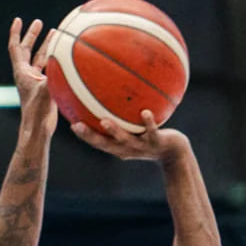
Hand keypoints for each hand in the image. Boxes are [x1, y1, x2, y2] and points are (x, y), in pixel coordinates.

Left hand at [8, 17, 53, 129]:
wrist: (37, 130)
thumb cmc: (37, 112)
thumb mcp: (44, 92)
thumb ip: (52, 77)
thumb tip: (62, 62)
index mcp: (22, 72)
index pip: (15, 47)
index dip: (16, 32)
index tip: (18, 20)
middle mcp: (27, 75)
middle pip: (27, 49)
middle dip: (32, 35)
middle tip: (39, 22)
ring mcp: (36, 81)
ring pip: (40, 58)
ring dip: (46, 46)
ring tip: (54, 33)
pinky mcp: (45, 89)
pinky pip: (49, 69)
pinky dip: (54, 60)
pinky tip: (63, 56)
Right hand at [70, 109, 186, 162]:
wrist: (175, 152)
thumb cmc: (152, 136)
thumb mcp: (137, 127)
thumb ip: (124, 115)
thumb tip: (113, 93)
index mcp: (120, 146)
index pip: (98, 141)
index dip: (84, 135)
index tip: (71, 123)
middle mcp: (128, 149)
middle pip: (106, 144)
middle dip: (90, 136)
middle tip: (77, 126)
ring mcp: (142, 146)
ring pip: (126, 140)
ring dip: (115, 132)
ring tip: (104, 121)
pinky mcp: (158, 142)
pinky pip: (152, 131)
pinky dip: (149, 122)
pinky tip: (146, 112)